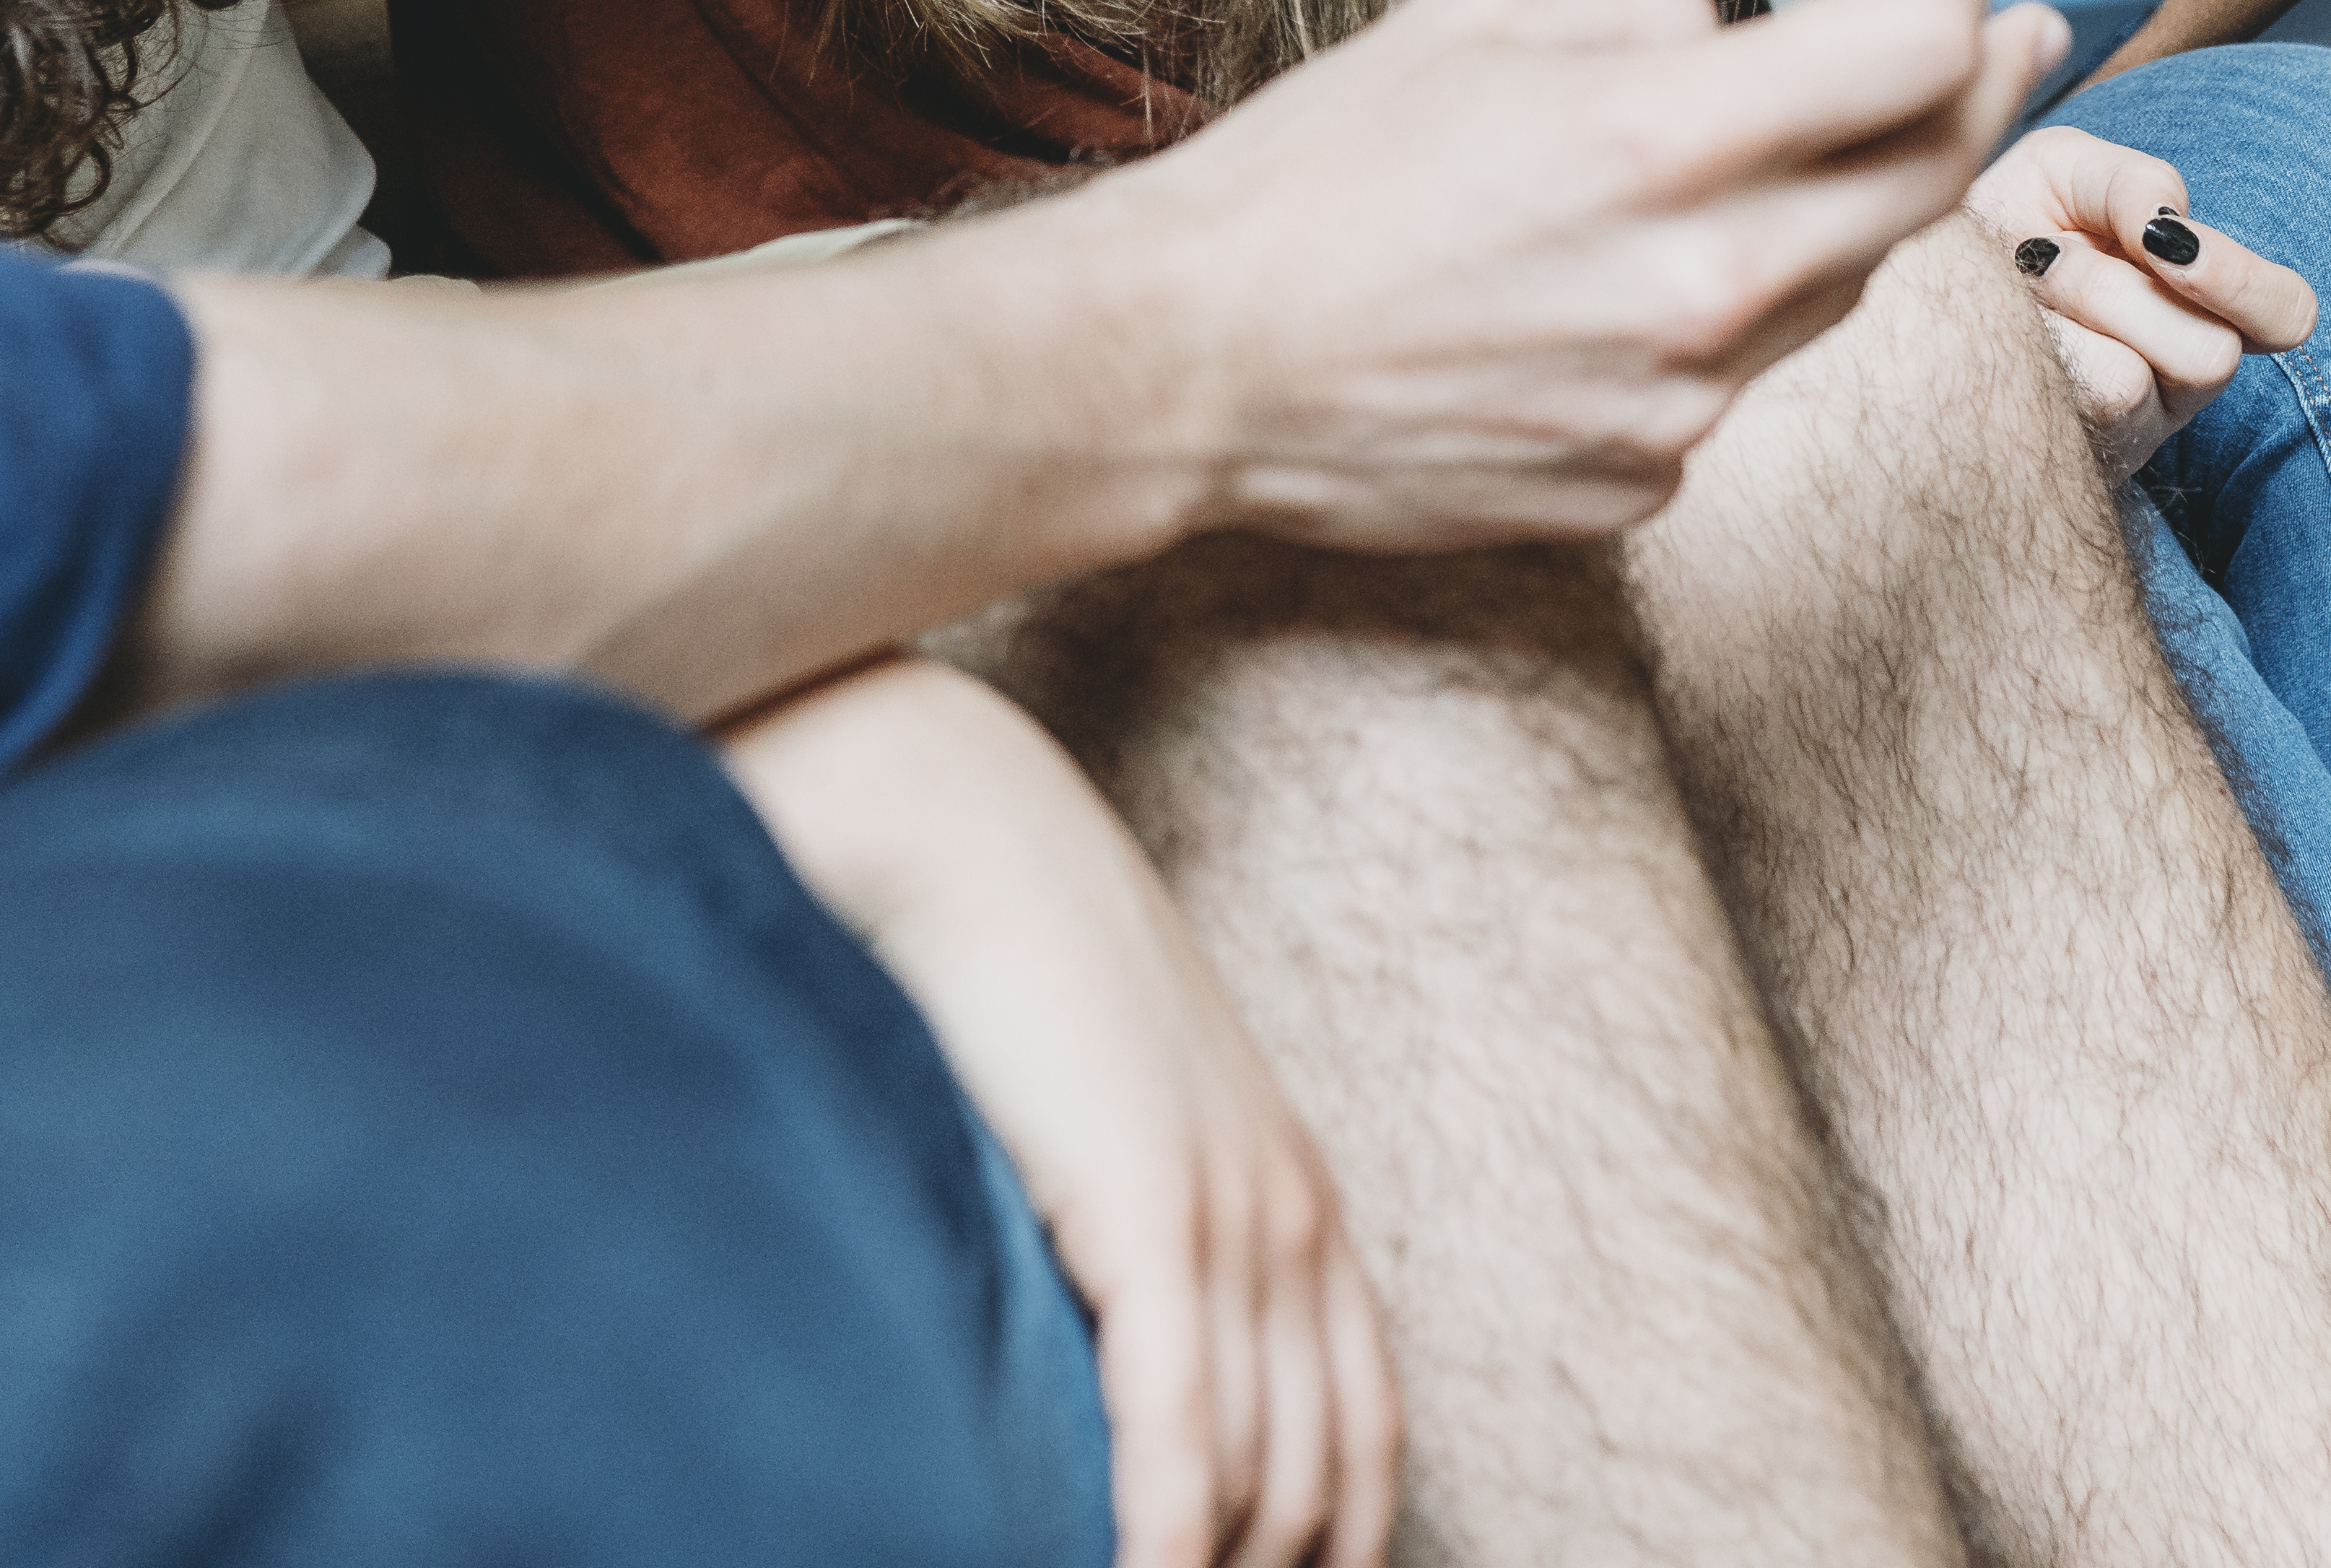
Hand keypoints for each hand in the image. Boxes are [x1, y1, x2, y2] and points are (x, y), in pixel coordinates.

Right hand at [715, 661, 1393, 1567]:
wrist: (968, 835)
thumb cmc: (1007, 975)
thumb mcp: (1108, 1122)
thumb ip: (1126, 1230)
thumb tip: (1087, 1350)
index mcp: (1295, 1206)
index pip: (1362, 1441)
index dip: (1326, 1551)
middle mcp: (1293, 1222)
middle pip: (1317, 1487)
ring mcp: (1235, 1220)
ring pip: (1257, 1482)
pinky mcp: (1154, 1217)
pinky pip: (1183, 1436)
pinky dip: (1163, 1544)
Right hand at [1094, 0, 2050, 549]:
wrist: (1190, 365)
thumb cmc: (1311, 174)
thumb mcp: (1476, 14)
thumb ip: (1649, 13)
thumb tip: (1742, 36)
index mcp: (1660, 138)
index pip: (1914, 50)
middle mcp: (1703, 280)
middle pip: (1936, 173)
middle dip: (1990, 81)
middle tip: (2011, 28)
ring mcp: (1685, 399)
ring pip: (1850, 281)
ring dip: (1855, 200)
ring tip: (1790, 147)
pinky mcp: (1647, 480)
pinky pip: (1740, 375)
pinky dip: (1725, 312)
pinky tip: (1623, 282)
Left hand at [1963, 123, 2316, 478]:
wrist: (1905, 288)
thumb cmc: (2003, 223)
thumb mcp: (2067, 170)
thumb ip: (2133, 183)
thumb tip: (2167, 228)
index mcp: (2202, 305)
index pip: (2286, 316)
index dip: (2240, 283)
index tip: (2161, 241)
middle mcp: (2177, 382)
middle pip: (2209, 353)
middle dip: (2114, 286)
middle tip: (2044, 259)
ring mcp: (2125, 438)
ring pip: (2131, 381)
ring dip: (2057, 318)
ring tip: (2009, 297)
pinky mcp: (2067, 466)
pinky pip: (2060, 409)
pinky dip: (2023, 352)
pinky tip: (1990, 340)